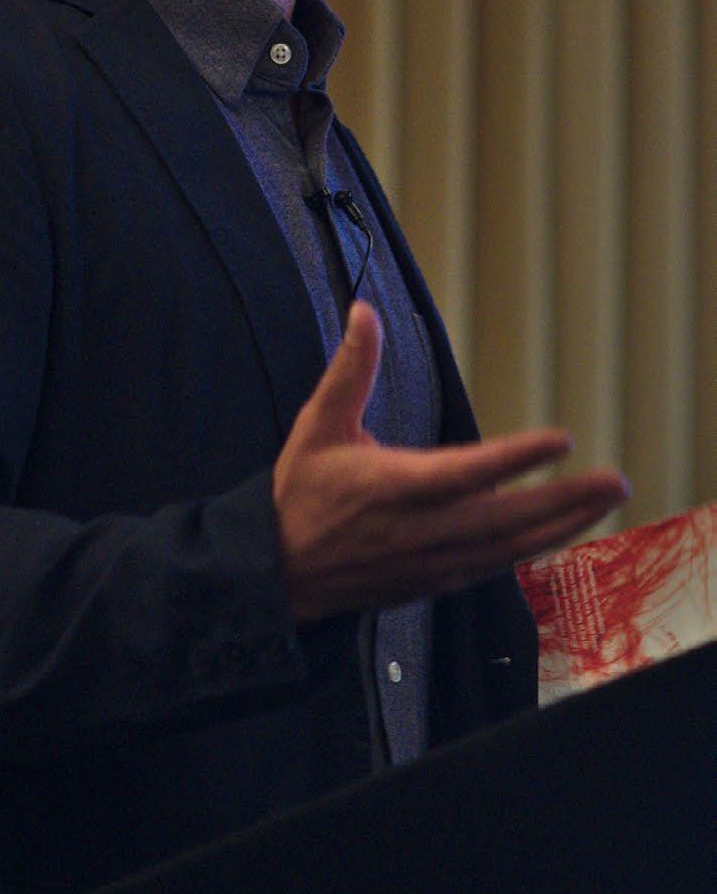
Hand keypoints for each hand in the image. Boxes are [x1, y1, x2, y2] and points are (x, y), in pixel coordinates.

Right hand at [273, 301, 629, 624]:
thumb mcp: (318, 425)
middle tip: (613, 481)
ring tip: (605, 500)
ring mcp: (433, 561)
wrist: (280, 574)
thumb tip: (364, 312)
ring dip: (564, 523)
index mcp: (392, 487)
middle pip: (506, 519)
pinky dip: (535, 547)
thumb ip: (350, 369)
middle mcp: (420, 530)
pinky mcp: (437, 580)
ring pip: (511, 546)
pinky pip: (497, 565)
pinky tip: (564, 530)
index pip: (464, 472)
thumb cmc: (300, 496)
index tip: (559, 440)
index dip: (515, 459)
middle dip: (565, 500)